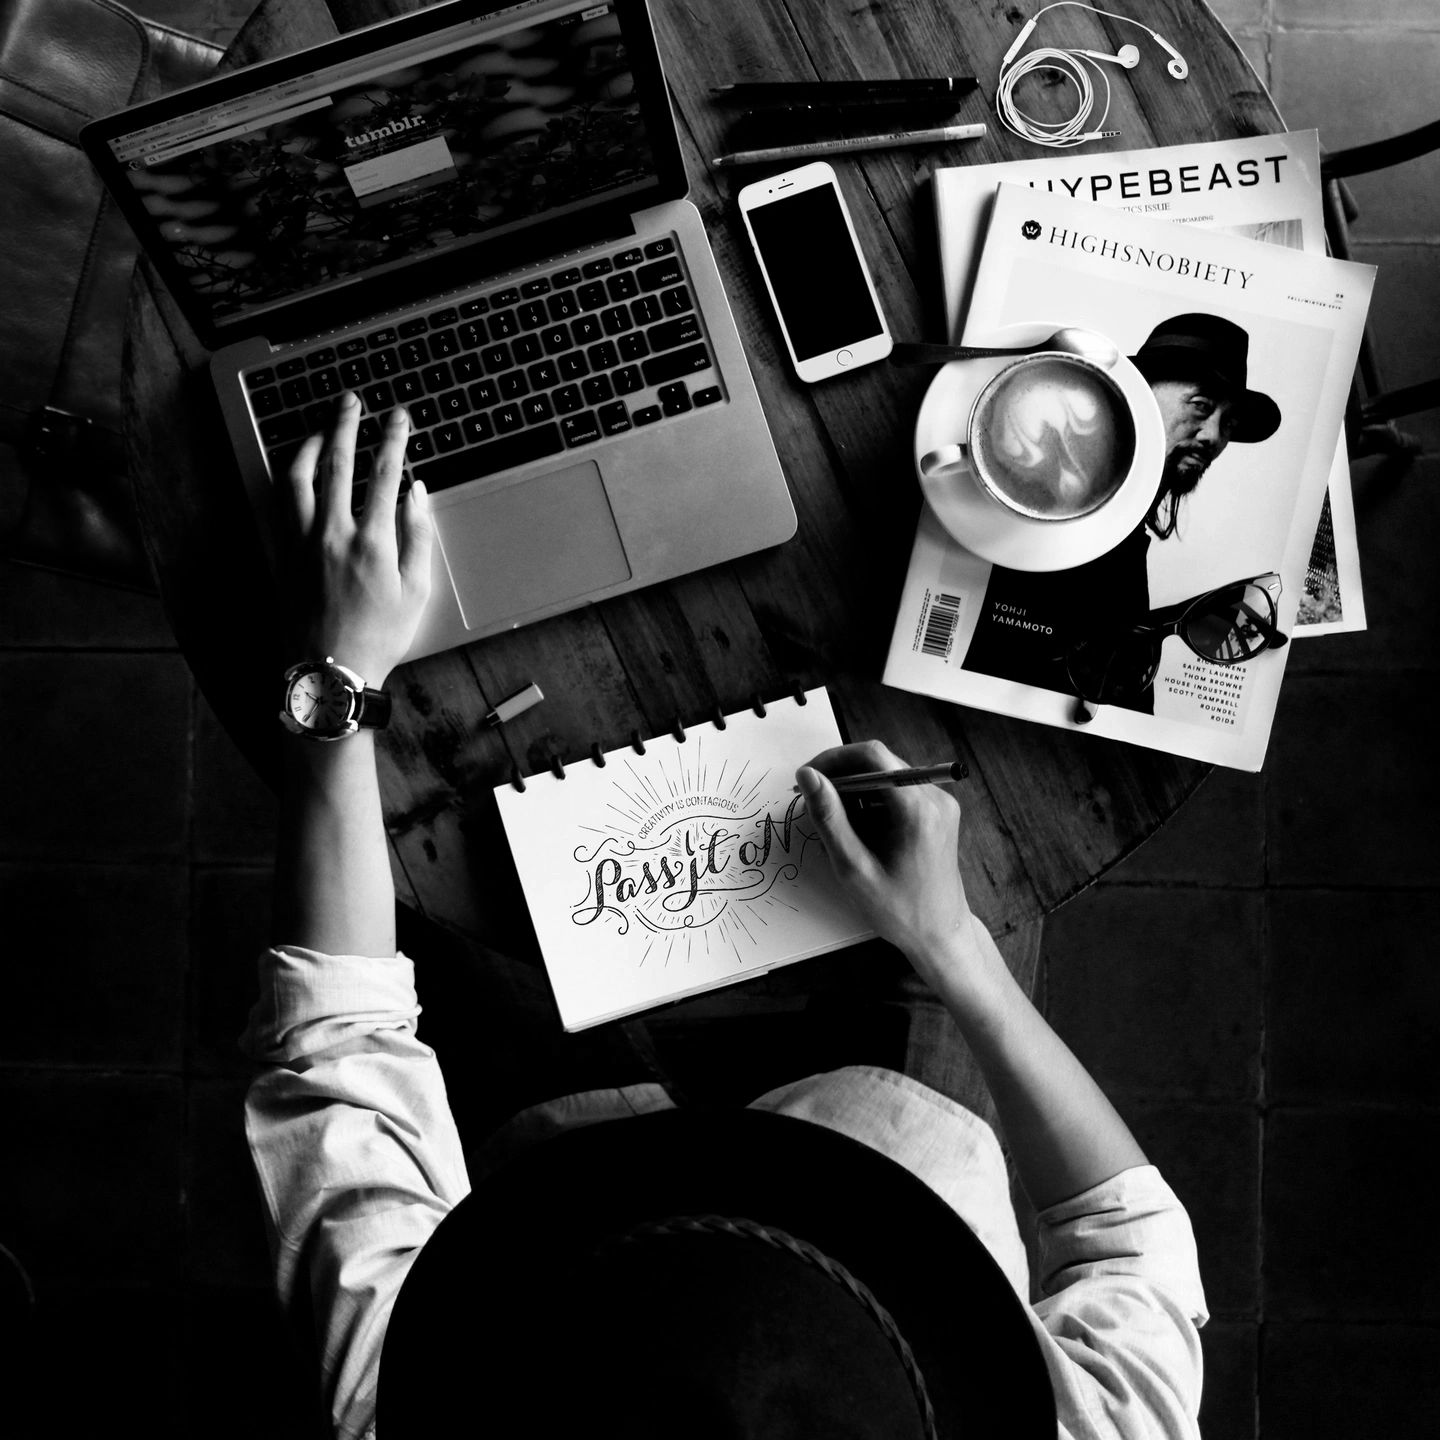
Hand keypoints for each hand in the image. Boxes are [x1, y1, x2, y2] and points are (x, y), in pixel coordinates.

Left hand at [278, 393, 432, 685]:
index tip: (399, 416)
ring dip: (311, 444)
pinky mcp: (283, 554)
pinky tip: (298, 469)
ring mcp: (302, 542)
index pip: (383, 473)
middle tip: (352, 401)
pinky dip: (291, 477)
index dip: (393, 438)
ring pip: (300, 477)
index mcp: (372, 541)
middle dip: (346, 425)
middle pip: (337, 463)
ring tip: (322, 428)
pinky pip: (282, 502)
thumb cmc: (379, 637)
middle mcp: (332, 533)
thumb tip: (416, 493)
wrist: (330, 672)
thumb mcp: (416, 591)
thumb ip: (418, 536)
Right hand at [797, 741, 979, 983]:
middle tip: (814, 805)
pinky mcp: (938, 813)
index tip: (808, 778)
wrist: (941, 936)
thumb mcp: (854, 868)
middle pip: (879, 764)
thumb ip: (829, 818)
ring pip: (886, 777)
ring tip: (839, 830)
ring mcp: (940, 805)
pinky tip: (861, 835)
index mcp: (918, 810)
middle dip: (842, 778)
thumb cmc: (899, 911)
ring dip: (856, 794)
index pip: (872, 756)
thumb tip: (808, 776)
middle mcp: (935, 798)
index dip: (834, 759)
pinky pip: (898, 792)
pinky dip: (873, 805)